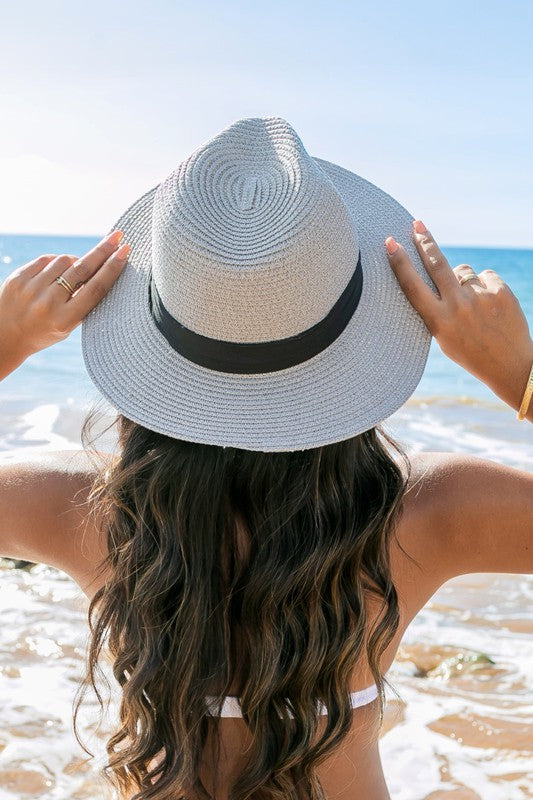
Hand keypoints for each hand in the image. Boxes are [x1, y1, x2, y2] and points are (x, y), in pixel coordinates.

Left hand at [0, 230, 129, 379]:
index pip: (94, 289)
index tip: (124, 252)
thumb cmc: (45, 331)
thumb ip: (82, 302)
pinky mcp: (18, 278)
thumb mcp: (68, 326)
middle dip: (102, 251)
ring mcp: (31, 289)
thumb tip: (101, 267)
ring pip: (64, 261)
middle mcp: (48, 304)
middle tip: (117, 236)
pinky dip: (56, 262)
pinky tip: (58, 271)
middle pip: (82, 270)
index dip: (112, 268)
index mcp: (65, 320)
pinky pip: (45, 259)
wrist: (6, 336)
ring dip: (75, 262)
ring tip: (75, 272)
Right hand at [385, 220, 532, 414]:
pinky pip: (485, 276)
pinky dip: (485, 287)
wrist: (510, 365)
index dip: (399, 263)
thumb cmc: (471, 351)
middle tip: (416, 224)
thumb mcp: (444, 336)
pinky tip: (490, 306)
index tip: (390, 243)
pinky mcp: (500, 291)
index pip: (413, 286)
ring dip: (464, 281)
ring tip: (474, 305)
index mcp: (438, 322)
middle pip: (436, 264)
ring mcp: (480, 298)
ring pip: (463, 271)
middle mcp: (457, 308)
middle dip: (424, 241)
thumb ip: (438, 307)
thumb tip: (437, 269)